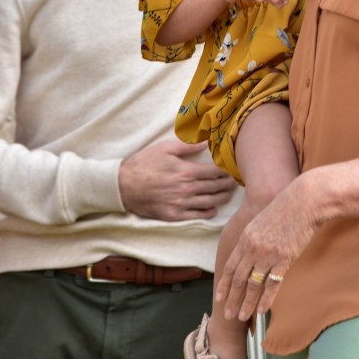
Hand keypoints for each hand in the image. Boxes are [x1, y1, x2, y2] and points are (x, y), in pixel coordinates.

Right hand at [119, 139, 236, 220]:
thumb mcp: (165, 149)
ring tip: (229, 195)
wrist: (122, 185)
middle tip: (236, 183)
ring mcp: (179, 204)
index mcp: (185, 172)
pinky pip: (194, 216)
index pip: (214, 173)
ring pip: (207, 202)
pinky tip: (213, 210)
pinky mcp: (172, 216)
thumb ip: (188, 147)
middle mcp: (185, 189)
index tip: (234, 170)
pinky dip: (206, 213)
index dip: (226, 172)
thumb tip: (206, 142)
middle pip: (213, 188)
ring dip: (220, 199)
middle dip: (227, 185)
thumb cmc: (144, 163)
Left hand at [216, 173, 320, 321]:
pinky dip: (265, 299)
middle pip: (238, 279)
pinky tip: (260, 311)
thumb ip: (254, 237)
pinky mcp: (284, 259)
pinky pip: (272, 284)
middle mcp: (253, 247)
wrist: (305, 201)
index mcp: (246, 237)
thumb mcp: (263, 219)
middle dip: (232, 299)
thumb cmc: (287, 208)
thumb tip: (251, 253)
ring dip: (246, 303)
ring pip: (253, 285)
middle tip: (227, 315)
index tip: (218, 298)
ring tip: (241, 317)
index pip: (230, 266)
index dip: (224, 284)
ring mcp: (268, 254)